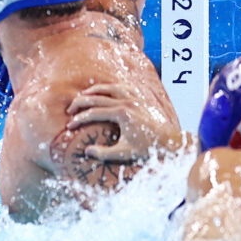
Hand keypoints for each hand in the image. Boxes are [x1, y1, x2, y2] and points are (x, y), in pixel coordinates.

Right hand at [66, 82, 192, 162]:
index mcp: (122, 114)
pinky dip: (111, 87)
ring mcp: (134, 98)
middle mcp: (127, 102)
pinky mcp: (140, 98)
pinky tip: (105, 91)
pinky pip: (122, 86)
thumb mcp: (124, 154)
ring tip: (83, 96)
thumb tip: (87, 151)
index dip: (80, 118)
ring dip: (93, 90)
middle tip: (70, 109)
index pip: (94, 112)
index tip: (70, 125)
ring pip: (109, 88)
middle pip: (97, 97)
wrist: (170, 141)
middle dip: (80, 102)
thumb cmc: (148, 148)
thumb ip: (104, 153)